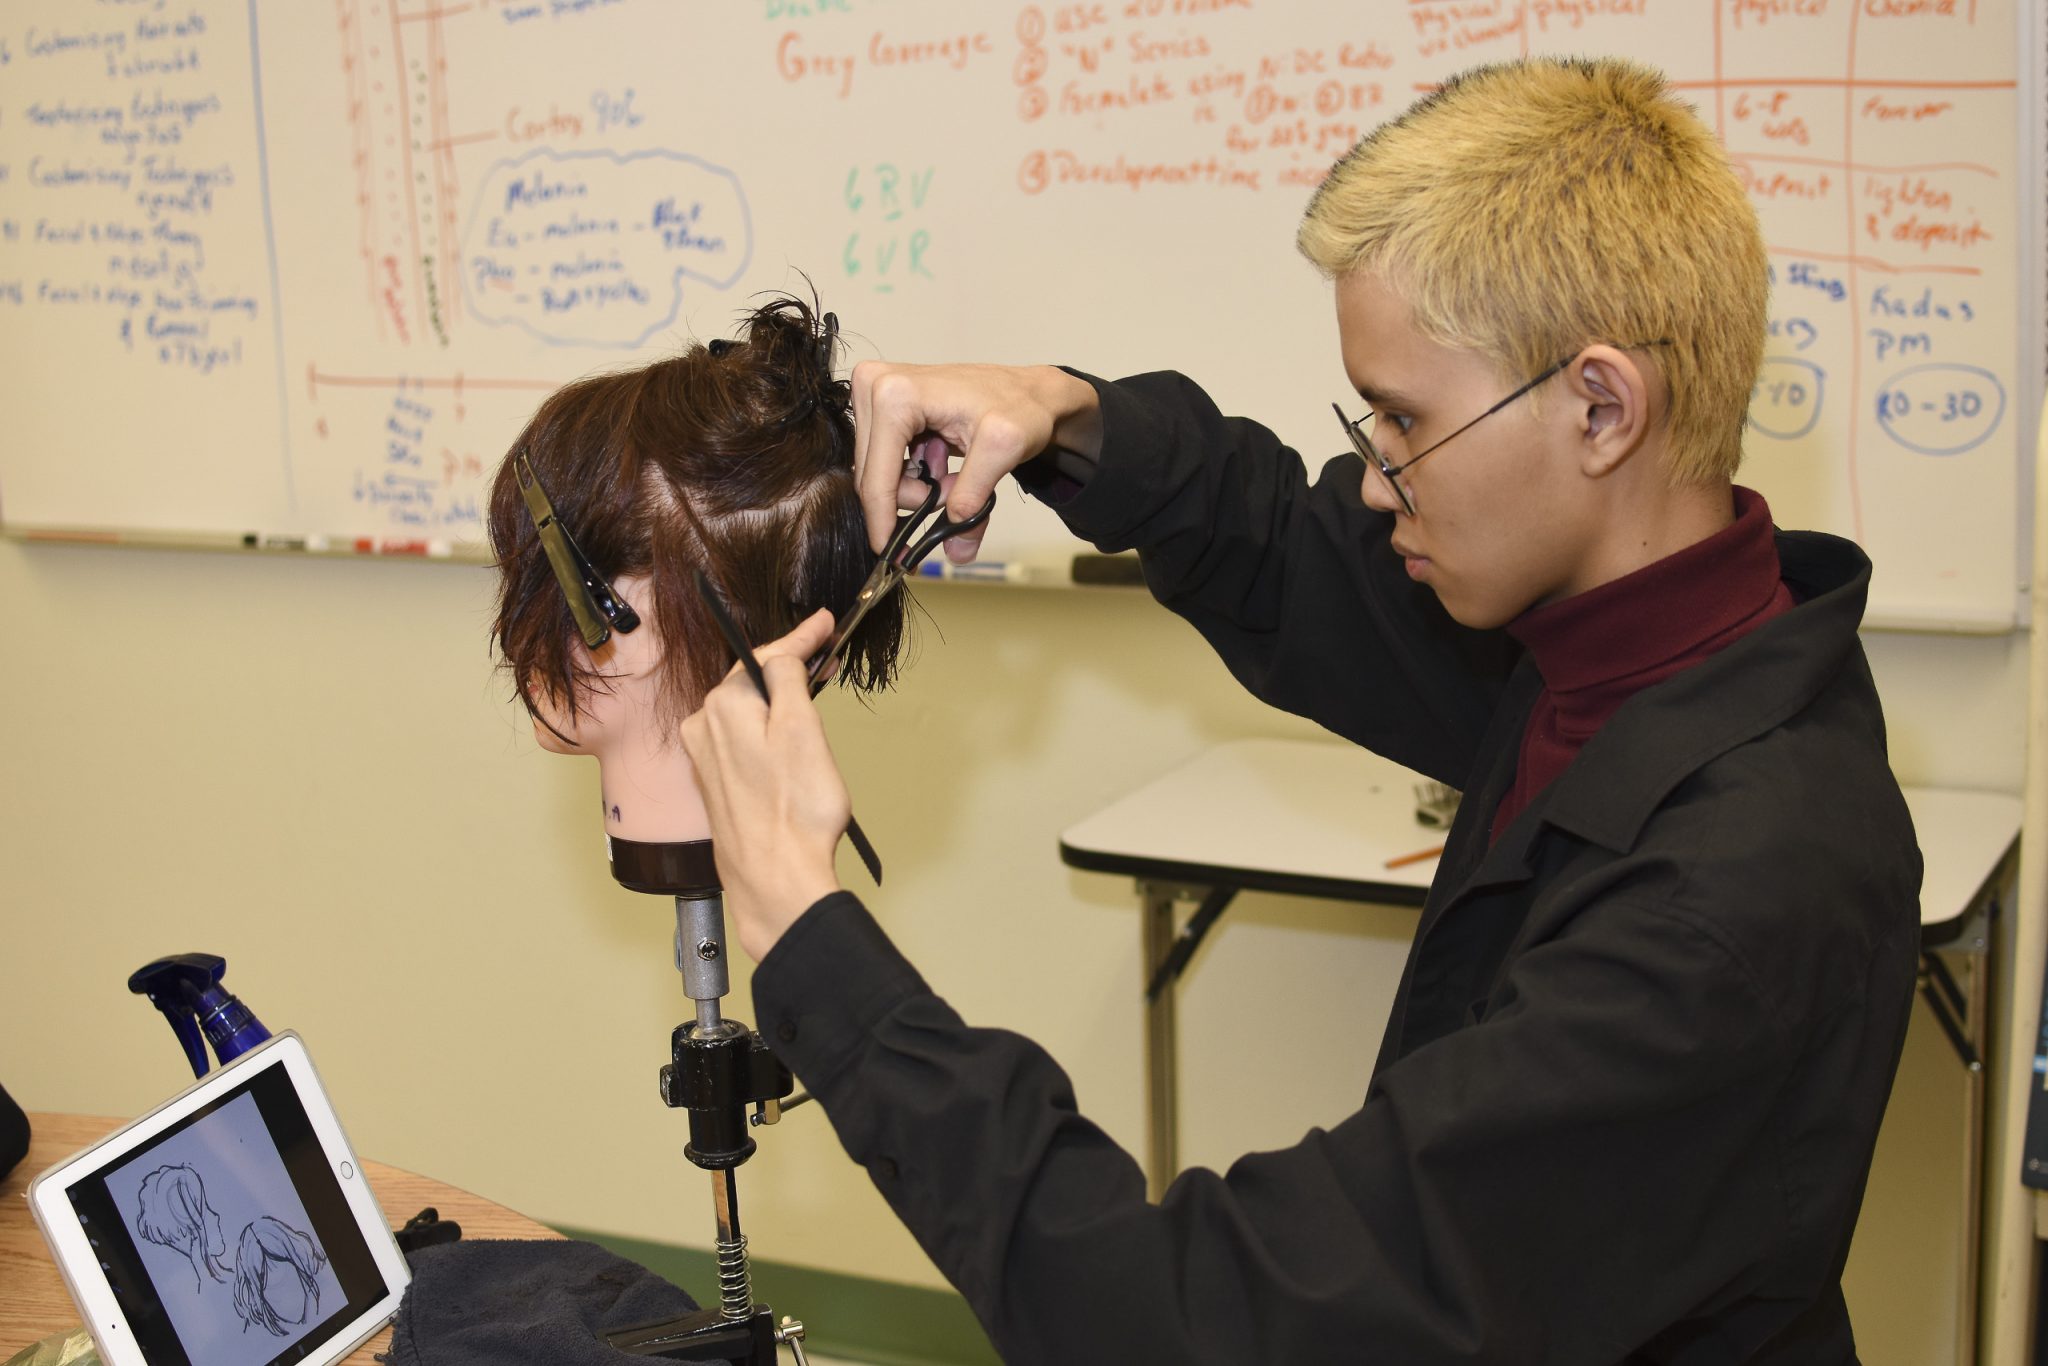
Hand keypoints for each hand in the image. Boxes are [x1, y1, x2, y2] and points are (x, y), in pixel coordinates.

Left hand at [678, 610, 848, 960]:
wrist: (776, 879)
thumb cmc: (795, 813)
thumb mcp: (802, 728)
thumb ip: (787, 678)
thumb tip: (782, 654)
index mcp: (722, 707)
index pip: (766, 656)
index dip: (802, 637)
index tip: (826, 624)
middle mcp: (703, 729)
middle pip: (752, 682)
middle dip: (789, 666)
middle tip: (825, 654)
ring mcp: (706, 760)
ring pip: (747, 711)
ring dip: (779, 698)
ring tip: (813, 690)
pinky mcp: (716, 785)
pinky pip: (741, 739)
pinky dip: (767, 728)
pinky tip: (788, 734)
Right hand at [850, 361, 1102, 559]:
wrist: (1029, 390)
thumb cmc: (1020, 406)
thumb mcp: (1003, 450)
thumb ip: (974, 499)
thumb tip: (957, 549)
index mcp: (895, 396)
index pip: (877, 478)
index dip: (885, 523)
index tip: (896, 556)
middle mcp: (875, 387)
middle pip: (873, 477)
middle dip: (915, 498)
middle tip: (955, 491)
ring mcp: (874, 393)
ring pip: (877, 473)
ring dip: (917, 488)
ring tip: (955, 474)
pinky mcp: (880, 405)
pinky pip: (884, 462)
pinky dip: (915, 474)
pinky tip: (943, 461)